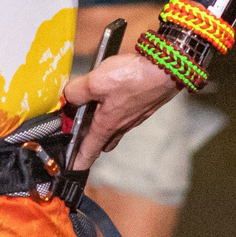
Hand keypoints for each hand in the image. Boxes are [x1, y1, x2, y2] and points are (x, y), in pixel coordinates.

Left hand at [55, 48, 178, 167]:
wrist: (167, 67)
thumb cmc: (134, 78)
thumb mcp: (94, 82)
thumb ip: (76, 92)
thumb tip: (68, 97)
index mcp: (106, 125)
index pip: (88, 150)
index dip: (79, 161)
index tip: (73, 170)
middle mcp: (122, 125)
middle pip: (102, 140)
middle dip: (89, 142)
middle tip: (77, 137)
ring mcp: (135, 116)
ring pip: (114, 126)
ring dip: (101, 124)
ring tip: (91, 114)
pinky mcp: (143, 104)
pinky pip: (125, 113)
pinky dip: (114, 110)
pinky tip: (112, 95)